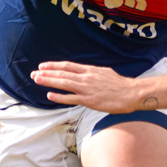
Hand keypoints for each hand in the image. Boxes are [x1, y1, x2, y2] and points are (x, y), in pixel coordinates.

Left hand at [32, 61, 148, 112]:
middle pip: (63, 74)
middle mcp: (86, 77)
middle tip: (33, 73)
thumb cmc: (120, 85)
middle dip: (47, 73)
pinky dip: (60, 97)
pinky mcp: (90, 100)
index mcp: (90, 70)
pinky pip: (72, 98)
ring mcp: (87, 89)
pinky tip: (50, 95)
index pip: (68, 66)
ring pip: (64, 83)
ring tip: (37, 80)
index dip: (54, 66)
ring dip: (49, 81)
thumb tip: (84, 73)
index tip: (42, 66)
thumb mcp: (104, 73)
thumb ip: (92, 74)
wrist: (132, 93)